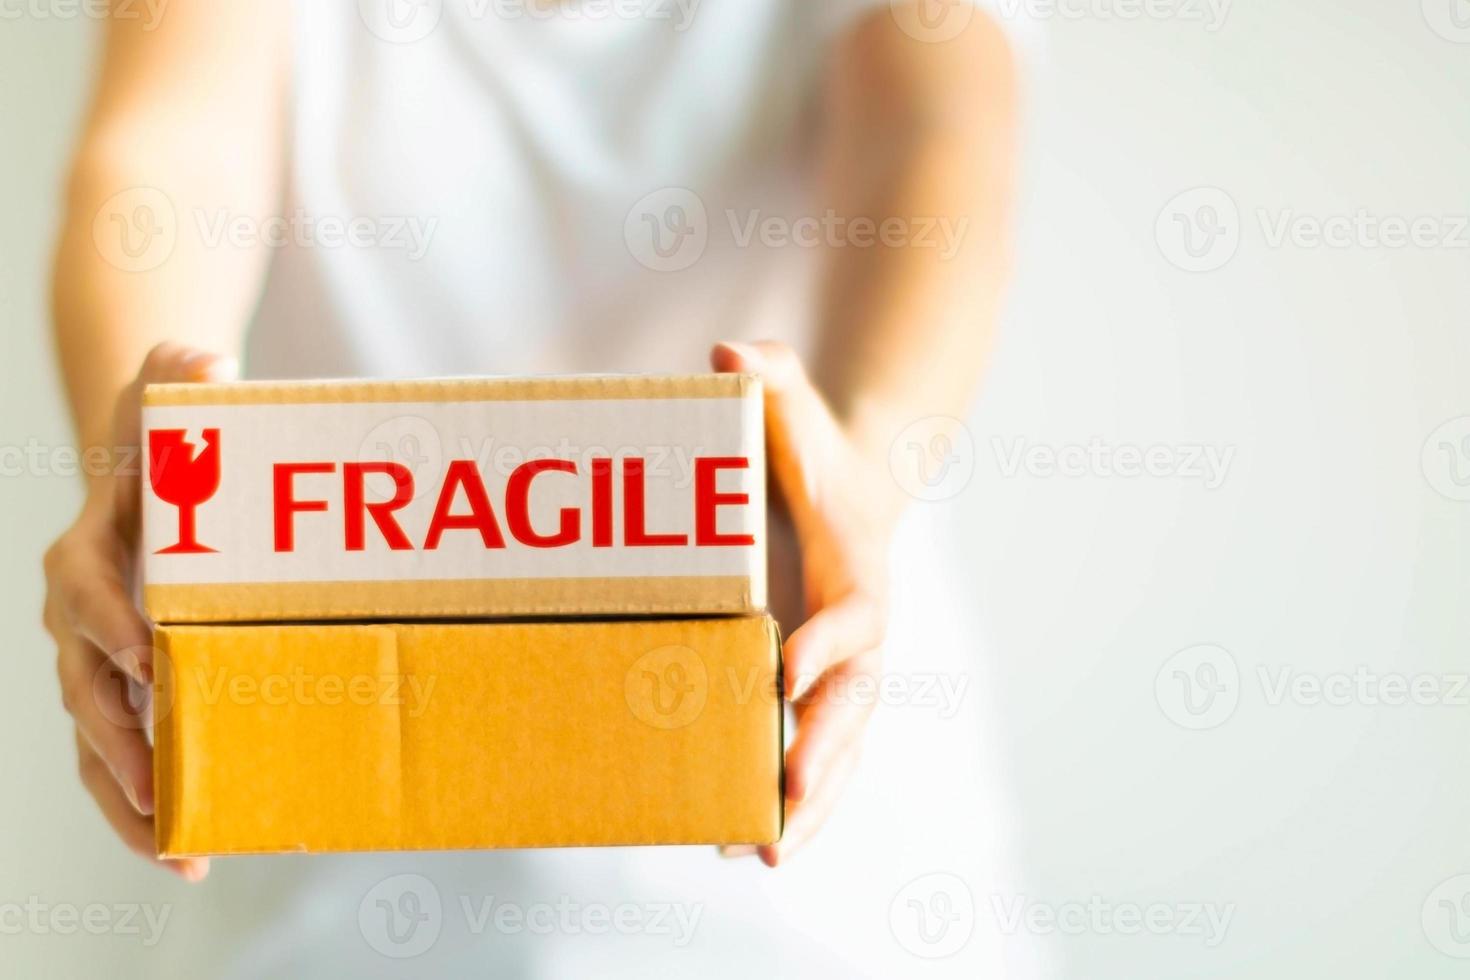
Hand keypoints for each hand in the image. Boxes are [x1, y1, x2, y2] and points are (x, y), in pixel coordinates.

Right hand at [43, 343, 235, 881]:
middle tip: (162, 792)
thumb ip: (182, 379)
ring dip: (132, 804)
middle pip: (85, 693)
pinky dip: (146, 807)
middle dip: (122, 746)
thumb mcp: (167, 403)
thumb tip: (206, 359)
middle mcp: (75, 619)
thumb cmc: (161, 447)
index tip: (148, 662)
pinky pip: (122, 759)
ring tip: (179, 857)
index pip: (86, 594)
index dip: (111, 628)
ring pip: (96, 745)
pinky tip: (185, 851)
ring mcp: (92, 666)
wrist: (140, 480)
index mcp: (83, 552)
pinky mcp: (119, 696)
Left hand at [712, 341, 899, 865]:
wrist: (850, 489)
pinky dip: (793, 799)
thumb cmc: (815, 451)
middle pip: (854, 704)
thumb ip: (768, 374)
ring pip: (841, 748)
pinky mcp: (821, 691)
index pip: (856, 615)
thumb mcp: (792, 403)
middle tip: (787, 795)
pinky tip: (747, 841)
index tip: (786, 673)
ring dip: (811, 802)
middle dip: (823, 751)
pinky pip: (815, 752)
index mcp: (861, 570)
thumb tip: (725, 353)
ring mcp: (845, 670)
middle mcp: (864, 633)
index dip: (828, 643)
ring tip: (765, 853)